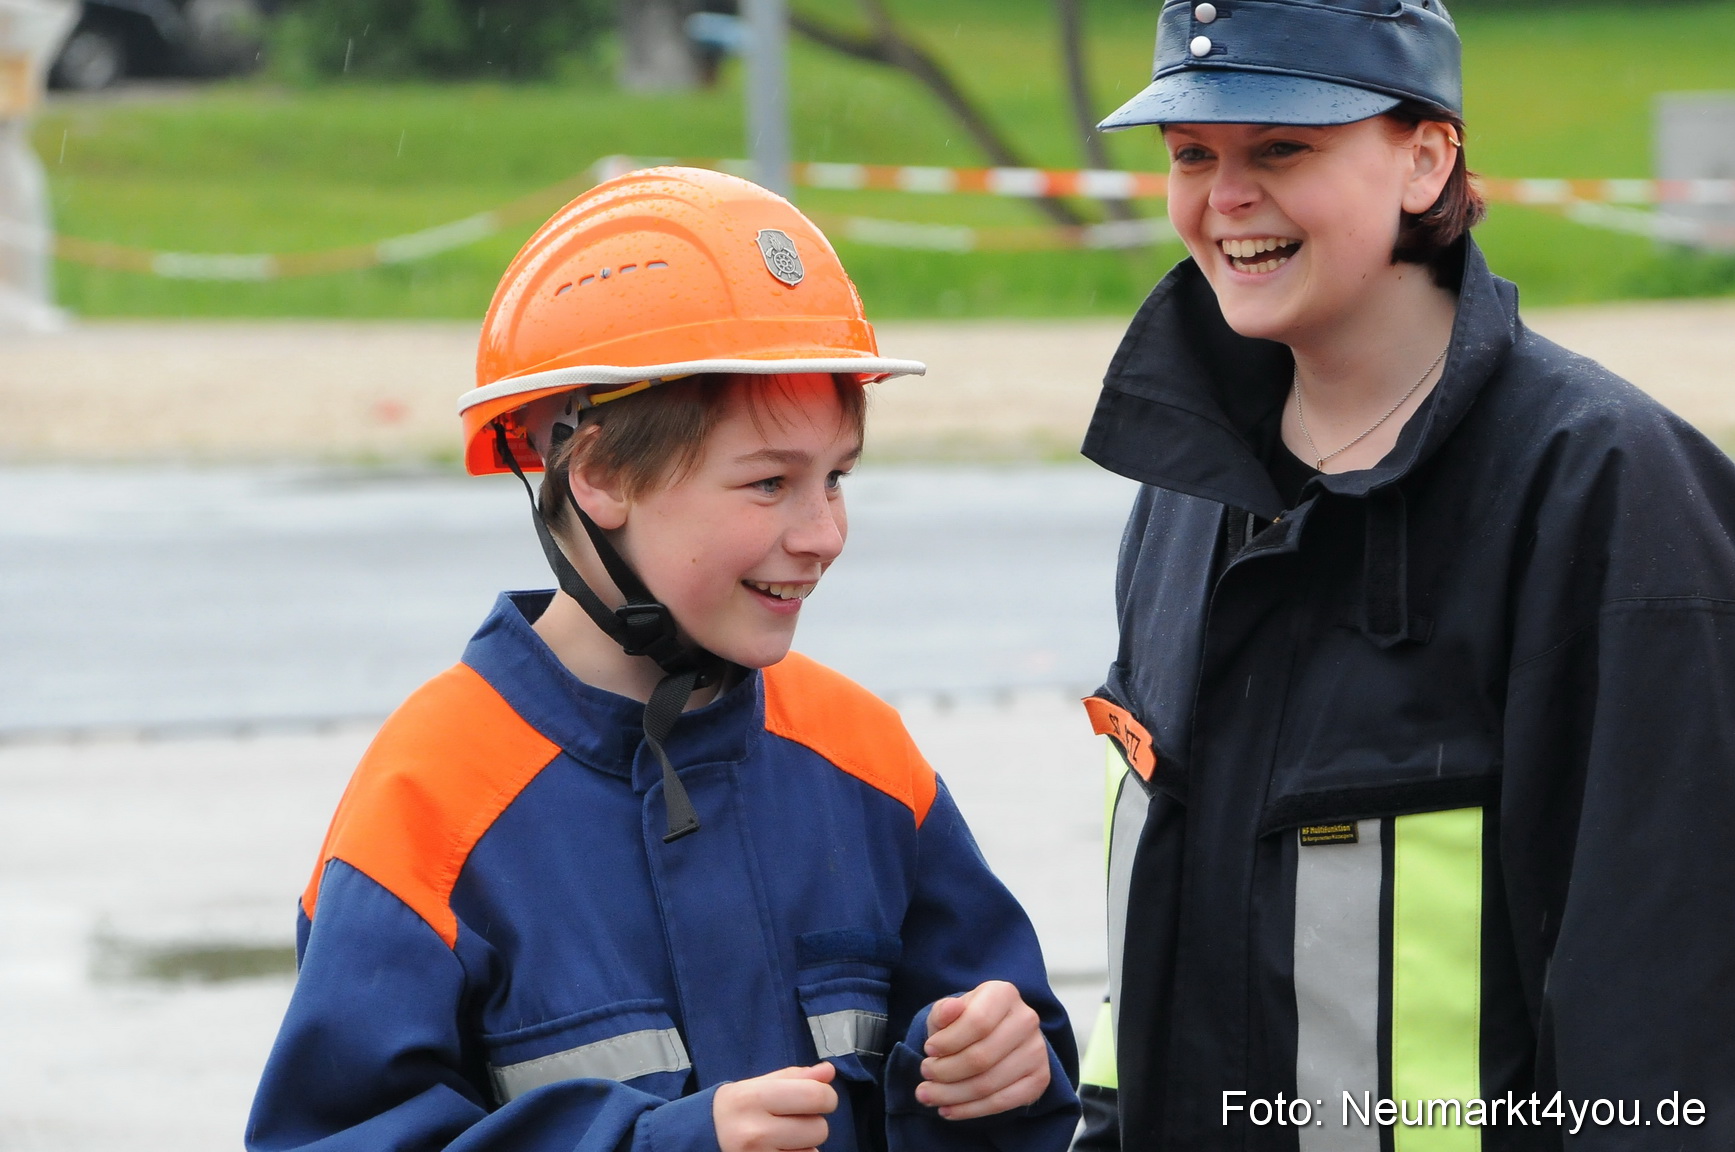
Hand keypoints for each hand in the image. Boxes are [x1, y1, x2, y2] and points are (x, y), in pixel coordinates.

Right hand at [713, 1063, 837, 1151]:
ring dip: (805, 1144)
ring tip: (782, 1136)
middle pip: (819, 1129)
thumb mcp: (758, 1084)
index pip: (815, 1096)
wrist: (704, 1137)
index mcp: (753, 1098)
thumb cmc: (737, 1107)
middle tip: (792, 1119)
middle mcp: (754, 1132)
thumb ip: (794, 1077)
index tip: (818, 1097)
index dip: (826, 1096)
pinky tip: (779, 1149)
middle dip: (813, 1122)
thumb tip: (828, 1072)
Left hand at [915, 980, 1050, 1119]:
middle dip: (945, 1072)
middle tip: (925, 1075)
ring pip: (989, 1084)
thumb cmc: (965, 1022)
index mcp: (1004, 994)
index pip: (978, 1022)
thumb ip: (943, 1011)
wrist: (993, 1036)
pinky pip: (1002, 1102)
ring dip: (952, 1095)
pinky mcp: (1040, 1079)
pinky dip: (970, 1110)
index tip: (928, 1050)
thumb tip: (949, 1009)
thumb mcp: (948, 1011)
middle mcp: (1026, 1019)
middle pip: (982, 1057)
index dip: (949, 1041)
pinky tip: (948, 1109)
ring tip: (928, 1095)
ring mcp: (1036, 1051)